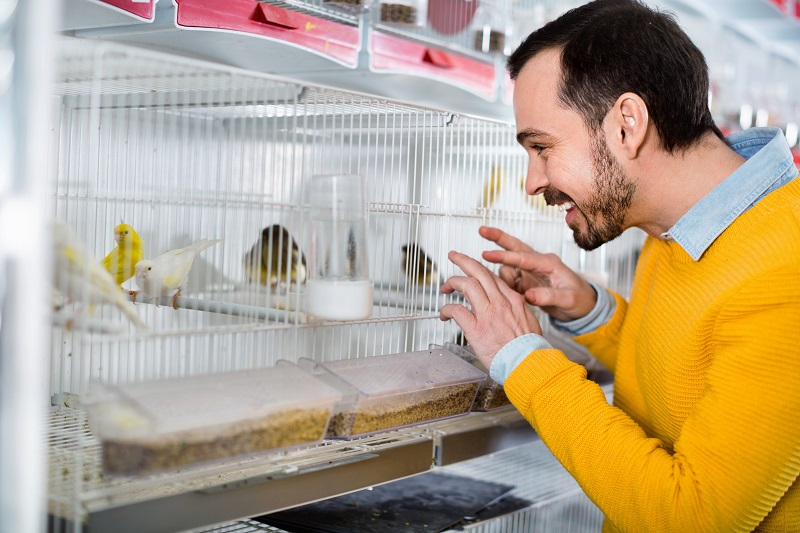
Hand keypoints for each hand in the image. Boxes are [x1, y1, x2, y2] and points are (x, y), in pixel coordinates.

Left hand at [439, 250, 541, 369]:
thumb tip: (507, 310)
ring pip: (467, 285)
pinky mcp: (476, 329)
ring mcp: (488, 314)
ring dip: (452, 282)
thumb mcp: (529, 322)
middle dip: (464, 261)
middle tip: (454, 256)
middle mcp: (501, 303)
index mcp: (514, 300)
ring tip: (445, 287)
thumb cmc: (529, 350)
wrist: (529, 364)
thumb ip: (516, 312)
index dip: (480, 270)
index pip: (493, 277)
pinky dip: (447, 309)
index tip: (473, 269)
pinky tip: (444, 313)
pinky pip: (456, 310)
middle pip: (480, 272)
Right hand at [479, 226, 596, 321]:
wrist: (583, 306)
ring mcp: (531, 272)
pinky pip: (510, 280)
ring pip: (508, 267)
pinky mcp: (526, 282)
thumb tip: (528, 295)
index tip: (487, 254)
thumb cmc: (579, 298)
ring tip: (515, 291)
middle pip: (514, 247)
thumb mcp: (567, 298)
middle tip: (481, 230)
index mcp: (549, 263)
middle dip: (498, 238)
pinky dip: (505, 285)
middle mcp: (538, 264)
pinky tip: (509, 293)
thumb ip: (547, 296)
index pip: (523, 257)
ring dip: (505, 278)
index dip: (504, 256)